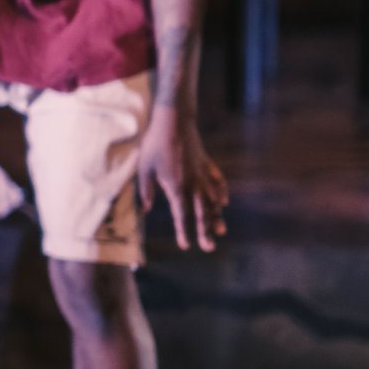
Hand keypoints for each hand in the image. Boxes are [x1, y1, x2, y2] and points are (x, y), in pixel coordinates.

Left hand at [139, 108, 227, 251]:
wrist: (174, 120)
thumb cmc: (155, 143)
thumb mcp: (144, 168)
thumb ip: (146, 190)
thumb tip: (146, 210)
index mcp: (176, 187)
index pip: (182, 215)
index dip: (184, 231)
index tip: (186, 245)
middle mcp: (193, 184)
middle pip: (201, 212)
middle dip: (204, 231)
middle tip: (209, 248)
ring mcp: (203, 173)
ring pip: (213, 200)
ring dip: (216, 217)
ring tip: (221, 231)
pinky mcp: (207, 163)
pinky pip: (218, 181)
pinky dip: (221, 193)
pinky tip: (223, 202)